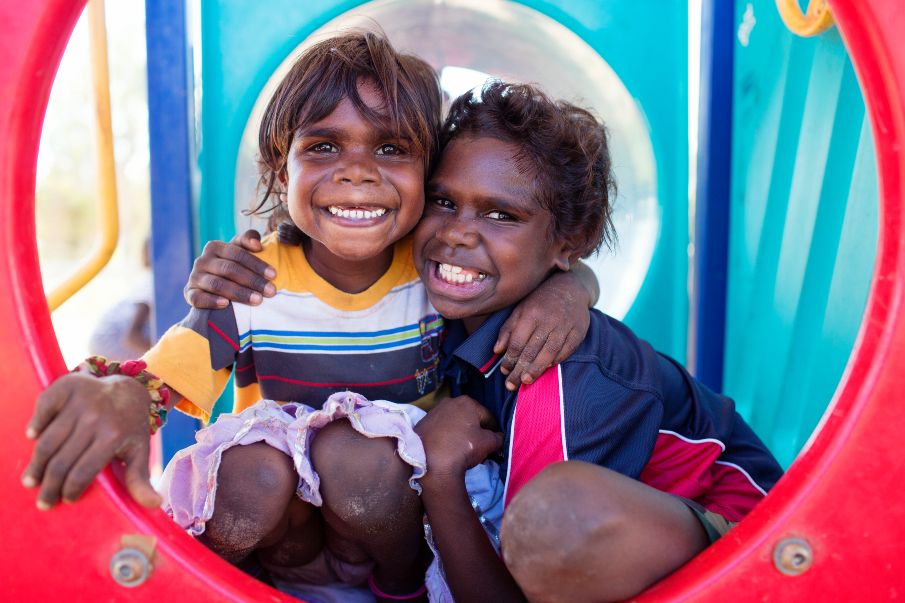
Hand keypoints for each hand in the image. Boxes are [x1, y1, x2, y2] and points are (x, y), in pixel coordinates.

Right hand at [22, 372, 160, 509]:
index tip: (66, 500)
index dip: (71, 490)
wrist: (129, 389)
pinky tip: (33, 439)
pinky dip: (36, 424)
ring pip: (48, 440)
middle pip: (62, 461)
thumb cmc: (130, 427)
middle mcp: (96, 417)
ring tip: (31, 481)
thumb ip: (140, 479)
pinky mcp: (67, 386)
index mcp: (113, 436)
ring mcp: (80, 401)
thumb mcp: (139, 452)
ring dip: (37, 464)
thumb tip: (155, 504)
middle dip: (50, 487)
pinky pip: (44, 408)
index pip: (83, 472)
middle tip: (43, 502)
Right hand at [183, 229, 276, 308]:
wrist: (211, 288)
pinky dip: (211, 301)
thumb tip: (257, 244)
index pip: (237, 254)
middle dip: (252, 280)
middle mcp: (202, 260)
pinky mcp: (189, 293)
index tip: (274, 275)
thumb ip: (248, 240)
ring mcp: (194, 277)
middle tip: (271, 291)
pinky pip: (198, 298)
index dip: (256, 264)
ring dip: (238, 293)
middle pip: (229, 269)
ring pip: (217, 284)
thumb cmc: (232, 266)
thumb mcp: (239, 250)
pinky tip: (226, 304)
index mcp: (214, 247)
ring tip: (257, 300)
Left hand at [415, 396, 502, 482]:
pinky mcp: (424, 423)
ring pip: (456, 423)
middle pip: (471, 419)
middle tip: (480, 449)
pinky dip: (448, 437)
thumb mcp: (488, 444)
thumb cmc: (462, 448)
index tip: (494, 445)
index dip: (495, 432)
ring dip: (462, 434)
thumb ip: (499, 438)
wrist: (429, 462)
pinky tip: (449, 449)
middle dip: (477, 432)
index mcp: (468, 402)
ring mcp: (435, 411)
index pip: (489, 417)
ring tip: (464, 450)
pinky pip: (442, 429)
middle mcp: (450, 401)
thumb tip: (500, 437)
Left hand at [494, 269, 591, 390]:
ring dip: (537, 369)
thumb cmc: (540, 300)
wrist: (570, 287)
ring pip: (549, 353)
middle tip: (511, 385)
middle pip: (531, 350)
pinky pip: (566, 351)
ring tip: (526, 381)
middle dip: (520, 370)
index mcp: (530, 314)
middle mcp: (548, 321)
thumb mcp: (520, 309)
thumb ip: (508, 329)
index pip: (517, 342)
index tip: (504, 371)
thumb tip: (496, 351)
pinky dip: (555, 361)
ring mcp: (564, 327)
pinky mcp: (578, 332)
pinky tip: (546, 369)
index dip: (509, 359)